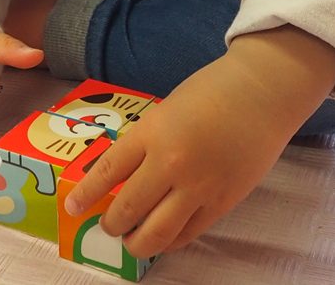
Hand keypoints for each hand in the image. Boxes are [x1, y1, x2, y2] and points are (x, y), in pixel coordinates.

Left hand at [66, 28, 334, 256]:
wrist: (262, 91)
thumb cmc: (212, 91)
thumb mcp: (166, 110)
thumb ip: (147, 142)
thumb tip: (125, 176)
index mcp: (153, 133)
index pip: (108, 172)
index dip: (86, 194)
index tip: (72, 207)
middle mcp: (171, 163)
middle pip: (128, 210)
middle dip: (112, 225)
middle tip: (109, 225)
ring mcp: (199, 187)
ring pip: (157, 233)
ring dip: (137, 242)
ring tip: (133, 240)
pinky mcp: (223, 203)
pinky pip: (188, 234)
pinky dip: (170, 240)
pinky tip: (164, 236)